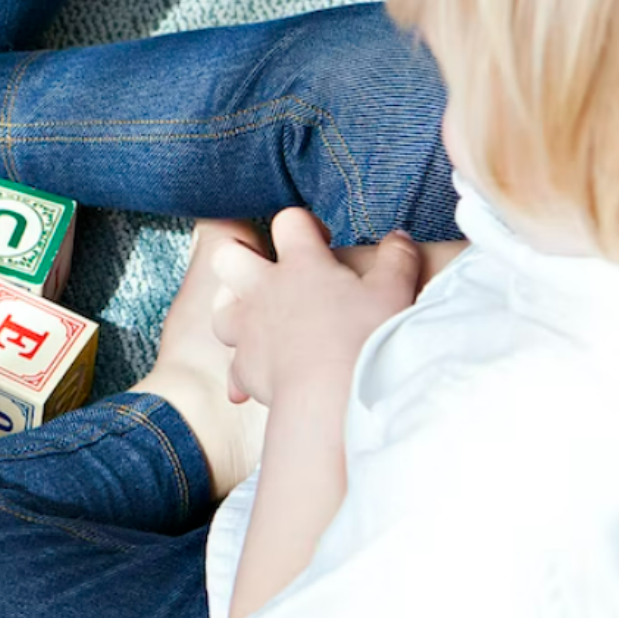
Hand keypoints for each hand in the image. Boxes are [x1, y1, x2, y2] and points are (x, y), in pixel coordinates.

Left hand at [211, 209, 419, 405]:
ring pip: (220, 306)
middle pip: (227, 255)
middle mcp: (264, 290)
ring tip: (257, 316)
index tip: (321, 242)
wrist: (331, 396)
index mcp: (301, 264)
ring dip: (233, 308)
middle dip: (241, 254)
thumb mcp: (393, 291)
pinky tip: (255, 377)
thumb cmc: (365, 338)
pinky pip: (232, 364)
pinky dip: (242, 369)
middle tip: (268, 269)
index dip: (303, 224)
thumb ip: (396, 258)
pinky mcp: (243, 366)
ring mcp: (247, 328)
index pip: (288, 222)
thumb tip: (398, 237)